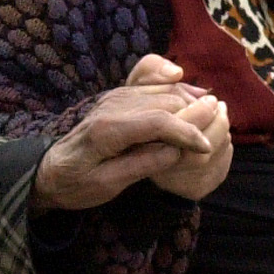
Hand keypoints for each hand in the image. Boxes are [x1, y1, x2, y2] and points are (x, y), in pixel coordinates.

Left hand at [33, 59, 220, 212]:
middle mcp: (113, 105)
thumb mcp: (107, 185)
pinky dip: (177, 93)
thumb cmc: (76, 184)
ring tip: (215, 115)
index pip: (159, 121)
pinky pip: (155, 88)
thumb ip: (142, 165)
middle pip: (165, 101)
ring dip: (190, 101)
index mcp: (108, 129)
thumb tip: (177, 153)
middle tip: (222, 125)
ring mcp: (116, 97)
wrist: (50, 169)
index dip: (188, 132)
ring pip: (163, 91)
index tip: (206, 148)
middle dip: (196, 113)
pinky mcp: (120, 96)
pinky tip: (195, 100)